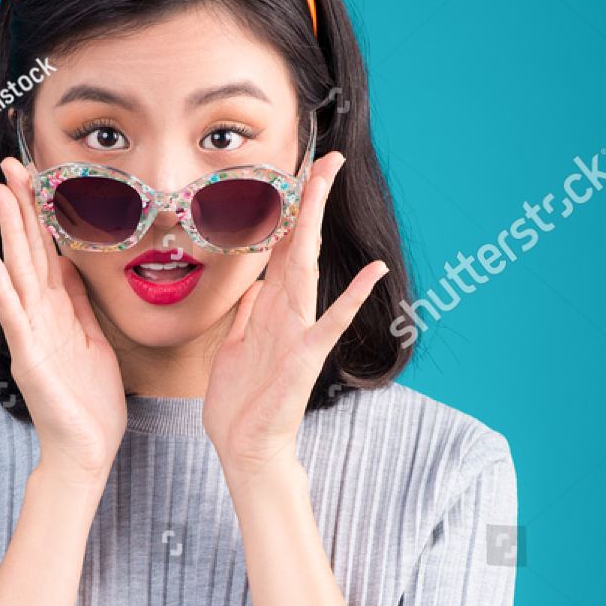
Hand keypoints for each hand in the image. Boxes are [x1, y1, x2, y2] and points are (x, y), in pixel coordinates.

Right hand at [0, 157, 127, 483]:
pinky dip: (3, 289)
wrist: (86, 450)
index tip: (39, 174)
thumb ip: (79, 305)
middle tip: (12, 164)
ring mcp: (32, 337)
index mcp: (58, 312)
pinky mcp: (30, 360)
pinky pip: (15, 318)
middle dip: (22, 209)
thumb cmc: (91, 402)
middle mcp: (40, 318)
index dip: (43, 213)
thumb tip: (72, 265)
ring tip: (2, 195)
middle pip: (29, 252)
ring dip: (9, 234)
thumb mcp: (93, 341)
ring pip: (19, 275)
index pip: (47, 252)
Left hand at [201, 152, 387, 492]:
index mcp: (268, 309)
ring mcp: (299, 332)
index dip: (285, 211)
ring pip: (308, 267)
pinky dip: (352, 298)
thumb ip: (244, 314)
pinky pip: (330, 322)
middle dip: (310, 201)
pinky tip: (373, 273)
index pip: (280, 249)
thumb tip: (251, 284)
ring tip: (330, 183)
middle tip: (326, 156)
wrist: (245, 449)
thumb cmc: (239, 405)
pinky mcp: (305, 357)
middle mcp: (287, 313)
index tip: (295, 173)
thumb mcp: (232, 348)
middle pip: (299, 245)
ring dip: (317, 224)